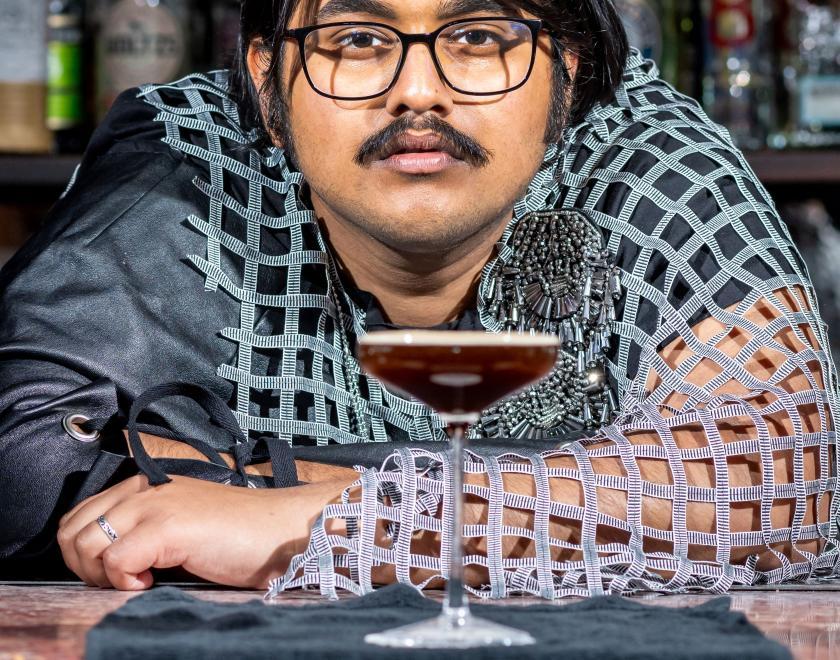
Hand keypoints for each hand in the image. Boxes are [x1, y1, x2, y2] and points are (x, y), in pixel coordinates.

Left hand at [57, 474, 354, 590]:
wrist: (284, 529)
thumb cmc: (241, 535)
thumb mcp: (182, 526)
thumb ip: (145, 531)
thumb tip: (107, 563)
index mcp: (146, 487)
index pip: (80, 517)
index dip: (86, 553)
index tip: (118, 572)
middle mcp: (145, 489)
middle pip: (72, 529)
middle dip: (85, 566)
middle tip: (123, 580)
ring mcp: (155, 505)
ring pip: (85, 543)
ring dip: (103, 574)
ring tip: (139, 580)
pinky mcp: (168, 527)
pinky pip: (114, 559)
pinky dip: (124, 580)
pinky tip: (152, 581)